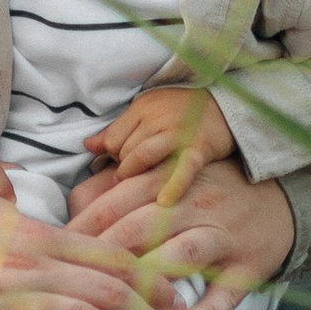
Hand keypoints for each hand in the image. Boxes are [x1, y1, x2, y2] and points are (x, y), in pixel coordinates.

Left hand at [63, 150, 296, 309]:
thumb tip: (75, 204)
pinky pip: (228, 290)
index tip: (55, 252)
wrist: (278, 198)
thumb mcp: (167, 176)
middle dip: (105, 257)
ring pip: (182, 254)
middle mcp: (191, 205)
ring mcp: (221, 235)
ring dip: (153, 282)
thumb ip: (121, 187)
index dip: (84, 227)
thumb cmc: (206, 190)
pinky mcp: (248, 266)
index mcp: (166, 182)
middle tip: (75, 286)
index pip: (115, 201)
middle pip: (141, 227)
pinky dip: (210, 309)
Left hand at [83, 84, 235, 199]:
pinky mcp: (198, 150)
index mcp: (142, 109)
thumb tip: (88, 145)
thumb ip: (119, 129)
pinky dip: (172, 185)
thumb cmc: (179, 111)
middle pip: (126, 149)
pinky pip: (182, 169)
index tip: (118, 165)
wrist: (222, 106)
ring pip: (143, 155)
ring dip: (133, 173)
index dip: (112, 155)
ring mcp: (178, 135)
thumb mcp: (146, 111)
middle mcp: (157, 120)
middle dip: (122, 167)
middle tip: (127, 180)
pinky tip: (163, 202)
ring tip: (131, 188)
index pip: (113, 138)